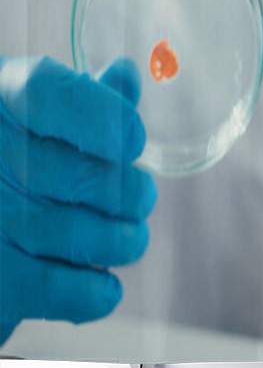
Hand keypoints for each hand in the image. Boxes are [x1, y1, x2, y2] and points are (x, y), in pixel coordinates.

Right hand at [1, 56, 155, 346]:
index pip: (47, 94)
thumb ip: (83, 100)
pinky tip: (106, 286)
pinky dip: (91, 292)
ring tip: (132, 237)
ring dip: (120, 241)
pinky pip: (49, 288)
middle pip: (75, 174)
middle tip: (142, 197)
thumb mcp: (33, 116)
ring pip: (69, 233)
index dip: (102, 118)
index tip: (135, 141)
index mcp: (0, 100)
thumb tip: (125, 75)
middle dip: (127, 193)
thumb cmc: (11, 159)